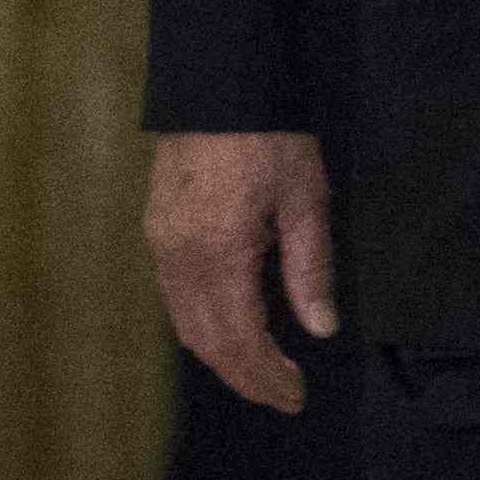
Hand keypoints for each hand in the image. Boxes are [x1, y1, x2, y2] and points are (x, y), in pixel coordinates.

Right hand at [146, 130, 338, 411]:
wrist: (220, 82)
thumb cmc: (271, 134)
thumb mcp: (306, 197)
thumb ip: (311, 267)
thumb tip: (322, 329)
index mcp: (220, 252)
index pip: (240, 339)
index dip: (268, 376)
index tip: (297, 396)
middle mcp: (180, 257)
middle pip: (207, 342)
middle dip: (246, 377)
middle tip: (284, 397)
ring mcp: (162, 245)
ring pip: (186, 325)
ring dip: (223, 357)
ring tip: (263, 373)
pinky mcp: (157, 231)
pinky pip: (176, 298)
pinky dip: (204, 326)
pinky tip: (233, 329)